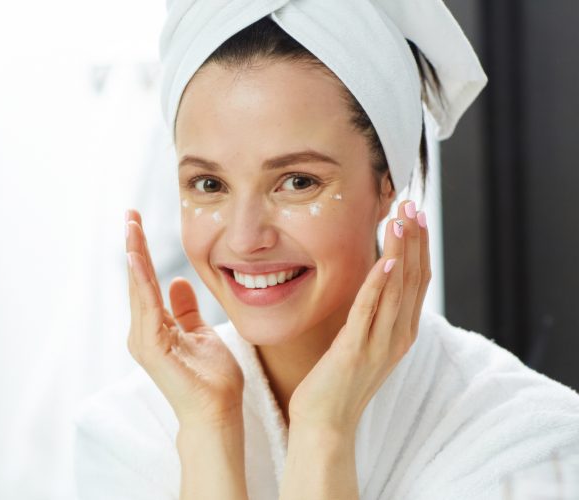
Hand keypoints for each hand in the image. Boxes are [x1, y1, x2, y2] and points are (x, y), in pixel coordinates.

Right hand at [125, 209, 243, 425]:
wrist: (218, 413)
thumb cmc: (212, 380)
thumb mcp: (201, 333)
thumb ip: (185, 310)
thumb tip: (177, 282)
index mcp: (155, 328)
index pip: (146, 282)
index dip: (141, 252)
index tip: (137, 223)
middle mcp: (143, 333)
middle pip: (136, 281)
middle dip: (133, 246)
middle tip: (129, 213)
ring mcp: (144, 341)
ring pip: (137, 289)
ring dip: (134, 255)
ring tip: (131, 226)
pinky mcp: (151, 348)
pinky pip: (146, 306)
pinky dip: (142, 280)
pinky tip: (137, 257)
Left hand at [288, 200, 429, 435]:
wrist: (325, 423)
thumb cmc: (338, 381)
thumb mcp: (362, 341)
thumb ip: (373, 314)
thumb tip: (375, 282)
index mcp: (401, 332)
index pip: (417, 281)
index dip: (419, 246)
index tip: (416, 214)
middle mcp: (397, 336)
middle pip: (413, 279)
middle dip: (414, 239)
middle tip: (413, 204)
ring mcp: (379, 344)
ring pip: (396, 289)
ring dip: (400, 251)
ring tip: (402, 219)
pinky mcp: (355, 350)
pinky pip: (369, 312)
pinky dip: (378, 285)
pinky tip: (385, 260)